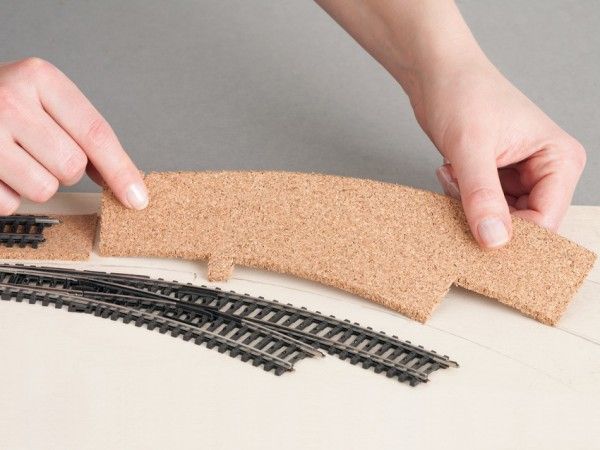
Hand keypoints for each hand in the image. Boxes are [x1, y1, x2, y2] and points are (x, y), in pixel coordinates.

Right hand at [0, 57, 147, 213]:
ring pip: (44, 189)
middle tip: (41, 149)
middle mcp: (10, 101)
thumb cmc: (6, 103)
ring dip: (38, 184)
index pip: (96, 134)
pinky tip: (0, 171)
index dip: (120, 171)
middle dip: (65, 168)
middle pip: (72, 166)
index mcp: (40, 79)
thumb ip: (85, 134)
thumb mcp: (46, 100)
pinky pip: (10, 203)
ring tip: (17, 158)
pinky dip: (10, 196)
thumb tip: (124, 182)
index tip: (136, 198)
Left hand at [410, 59, 585, 247]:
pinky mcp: (496, 178)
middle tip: (460, 187)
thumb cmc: (462, 92)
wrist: (436, 74)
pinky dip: (461, 198)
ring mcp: (521, 176)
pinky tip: (452, 172)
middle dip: (486, 215)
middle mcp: (546, 171)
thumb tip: (495, 240)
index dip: (512, 233)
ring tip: (455, 172)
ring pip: (498, 219)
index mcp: (560, 159)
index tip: (476, 233)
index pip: (546, 220)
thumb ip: (483, 196)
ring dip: (469, 205)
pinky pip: (482, 208)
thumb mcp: (471, 147)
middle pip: (522, 224)